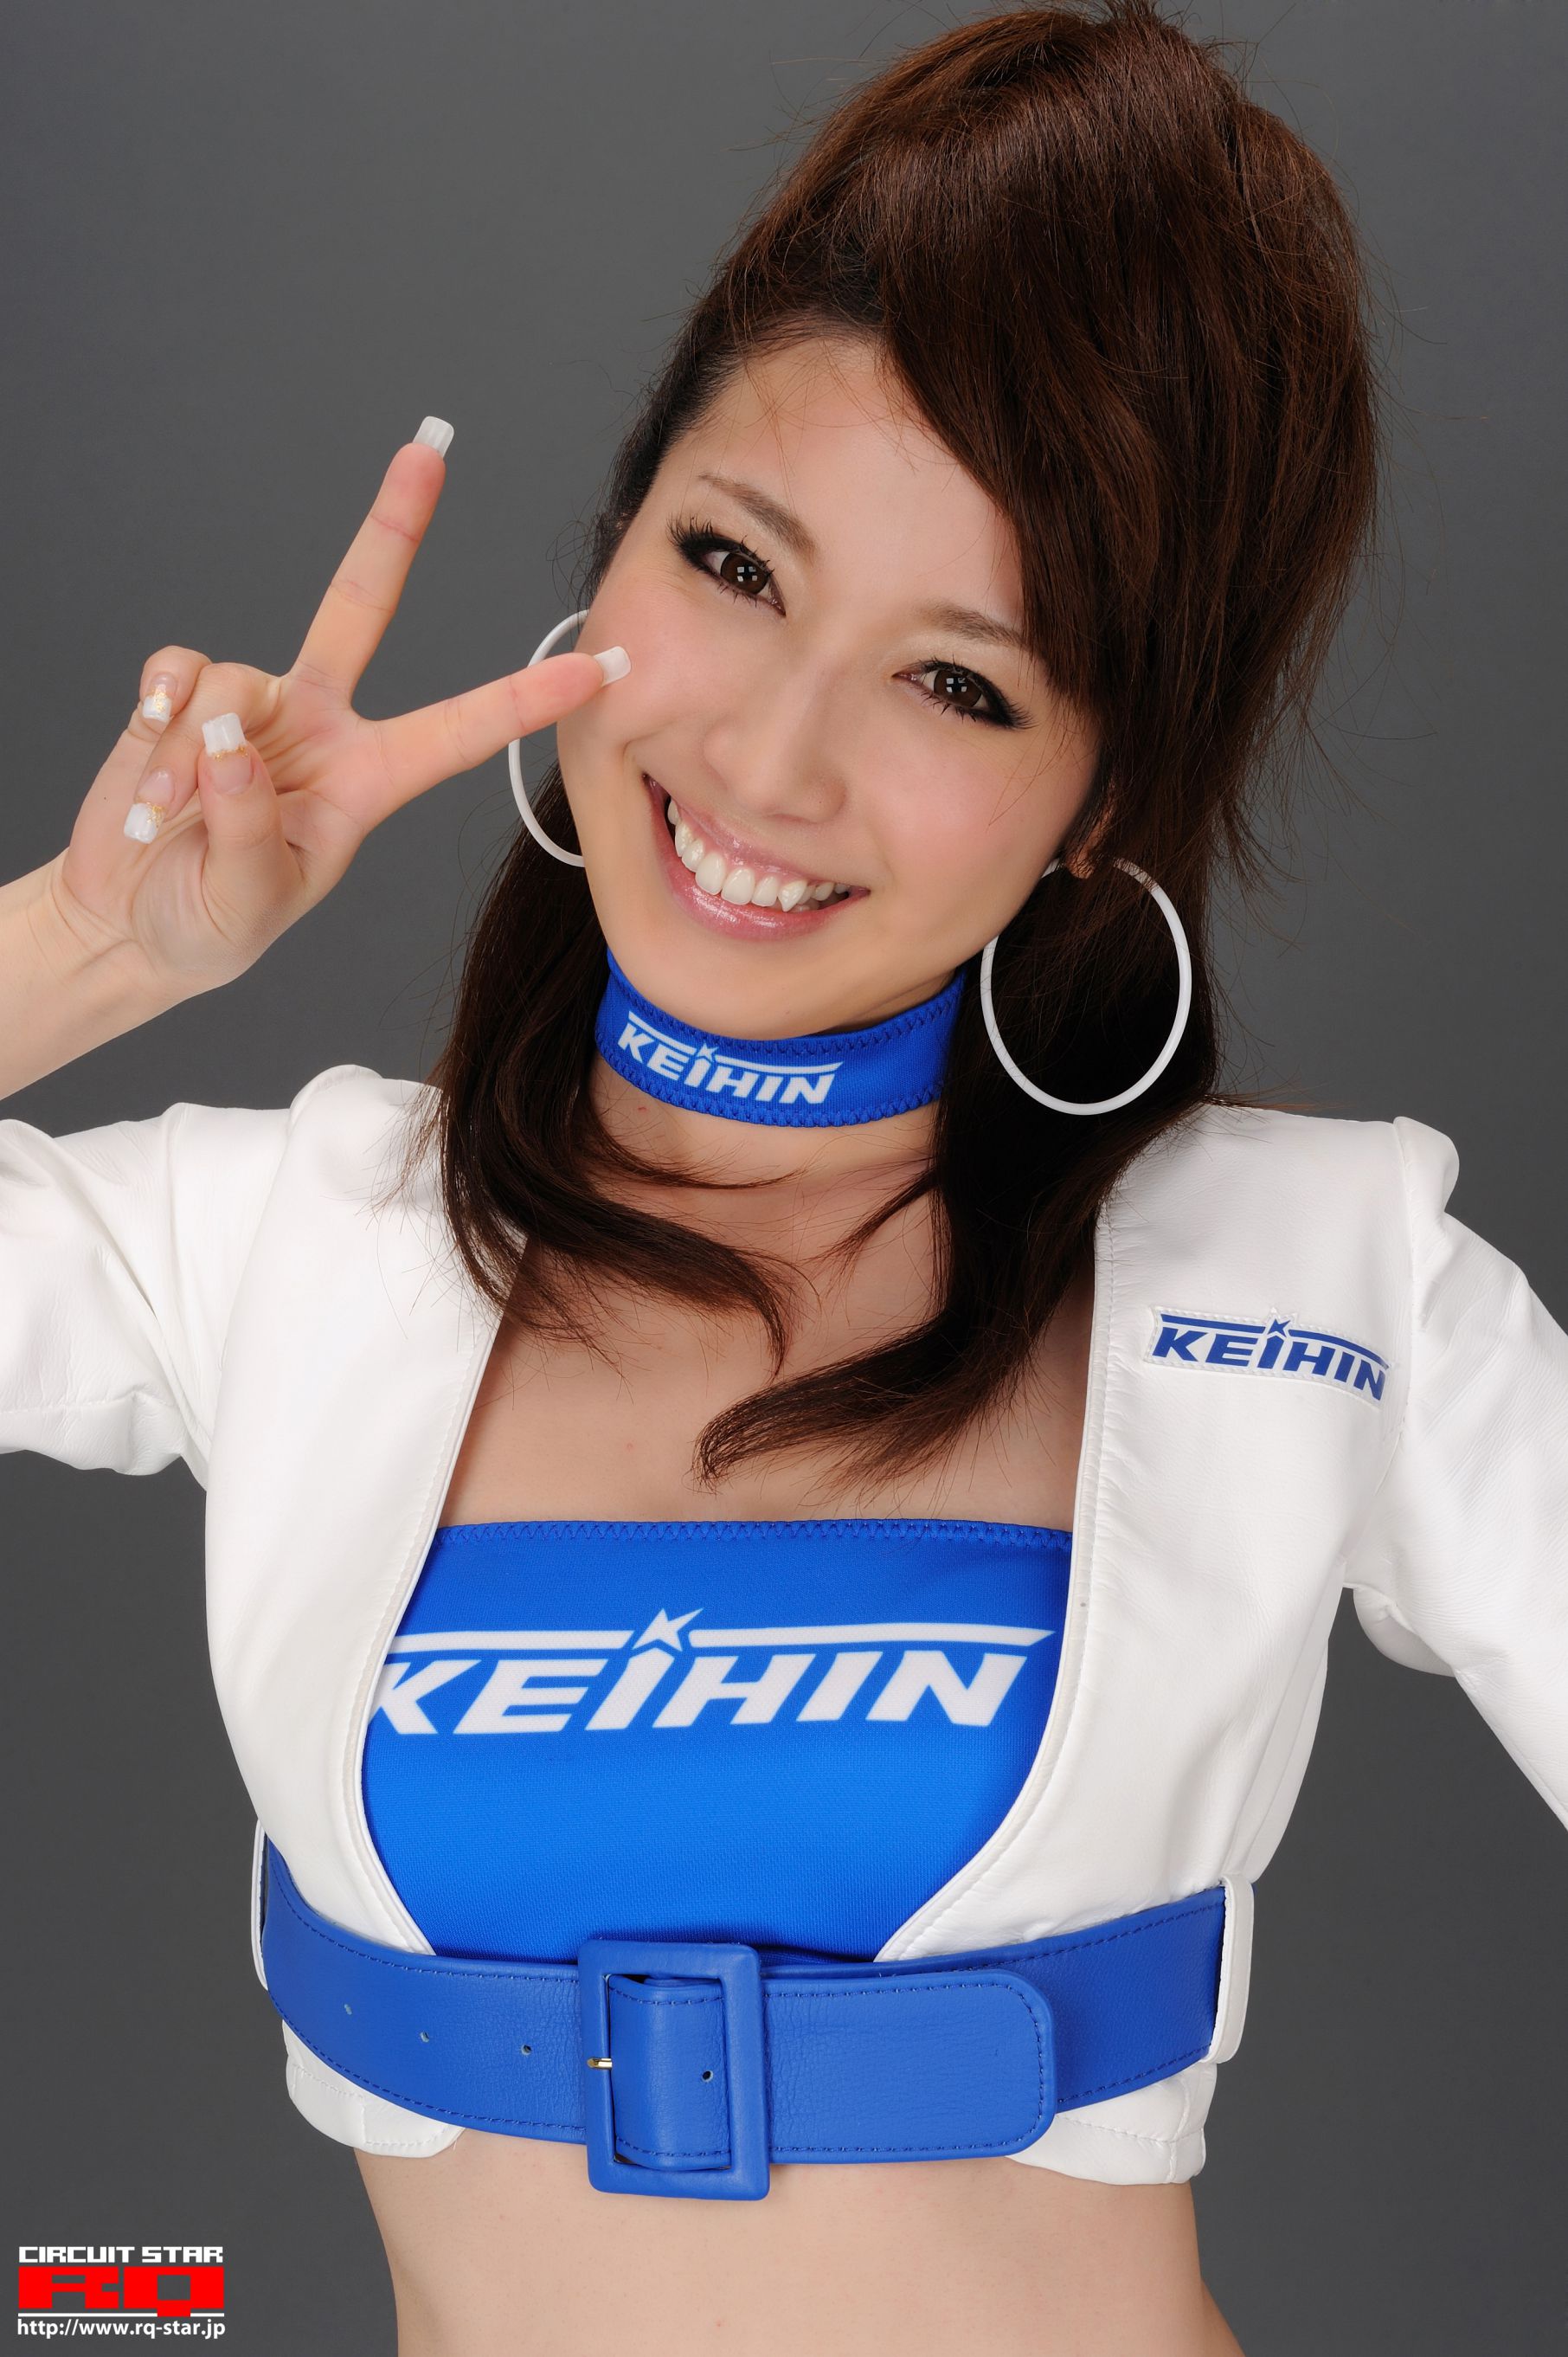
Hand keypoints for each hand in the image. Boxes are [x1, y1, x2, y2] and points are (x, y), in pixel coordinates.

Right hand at [47, 423, 624, 1001]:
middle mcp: (321, 728)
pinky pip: (179, 674)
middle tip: (428, 452)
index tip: (599, 666)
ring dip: (192, 759)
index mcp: (368, 783)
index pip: (460, 732)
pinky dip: (159, 720)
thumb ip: (248, 831)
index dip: (527, 698)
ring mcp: (253, 706)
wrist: (132, 922)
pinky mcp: (183, 699)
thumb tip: (230, 743)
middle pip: (362, 605)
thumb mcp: (247, 903)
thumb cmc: (210, 923)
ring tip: (168, 822)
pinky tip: (146, 778)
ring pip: (237, 680)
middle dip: (393, 528)